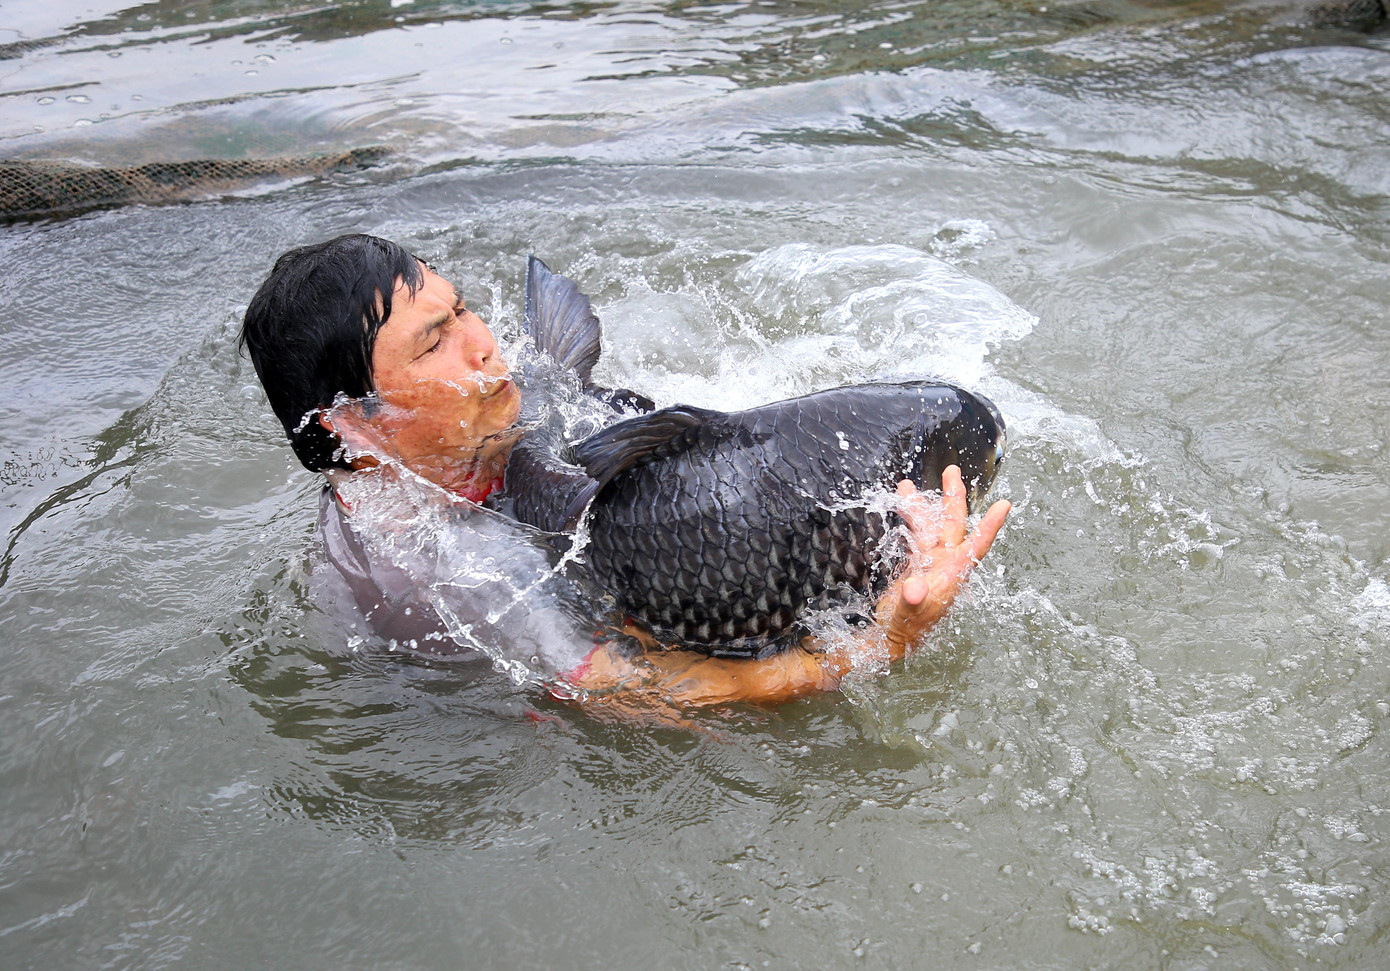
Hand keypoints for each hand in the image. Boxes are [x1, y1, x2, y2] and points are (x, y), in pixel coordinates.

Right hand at [873, 465, 1010, 658]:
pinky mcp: (915, 566)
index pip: (976, 545)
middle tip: (952, 469)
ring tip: (906, 486)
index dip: (990, 525)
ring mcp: (929, 564)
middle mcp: (944, 564)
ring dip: (920, 506)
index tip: (1005, 505)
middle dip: (953, 497)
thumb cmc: (906, 630)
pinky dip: (909, 520)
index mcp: (951, 574)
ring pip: (929, 527)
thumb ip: (912, 601)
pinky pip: (915, 536)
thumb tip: (913, 590)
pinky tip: (902, 507)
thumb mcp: (909, 616)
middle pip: (952, 524)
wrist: (891, 638)